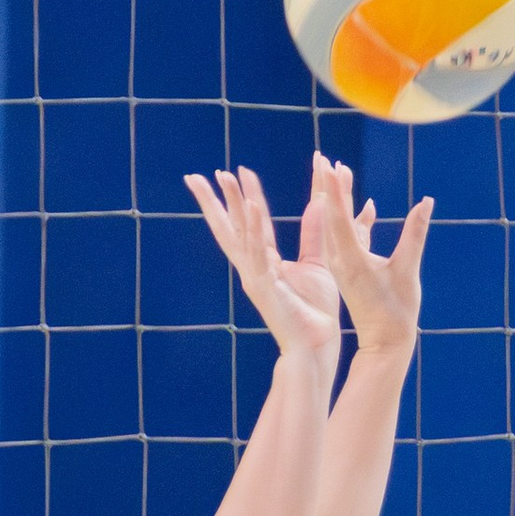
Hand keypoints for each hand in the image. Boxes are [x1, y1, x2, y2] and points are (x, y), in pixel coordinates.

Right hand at [183, 163, 339, 371]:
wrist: (318, 343)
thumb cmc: (315, 310)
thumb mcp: (317, 263)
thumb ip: (314, 233)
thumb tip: (318, 201)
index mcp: (265, 261)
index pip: (250, 223)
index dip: (243, 197)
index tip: (235, 172)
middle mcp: (253, 266)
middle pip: (229, 227)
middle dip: (213, 200)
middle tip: (196, 176)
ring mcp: (255, 275)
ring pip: (239, 234)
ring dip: (232, 204)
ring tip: (225, 178)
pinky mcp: (264, 285)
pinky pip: (257, 252)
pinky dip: (253, 229)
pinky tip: (251, 206)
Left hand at [315, 157, 431, 360]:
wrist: (385, 344)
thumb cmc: (398, 311)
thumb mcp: (408, 270)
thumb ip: (415, 234)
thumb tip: (426, 202)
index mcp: (350, 260)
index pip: (338, 217)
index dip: (335, 190)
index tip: (329, 166)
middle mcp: (340, 260)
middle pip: (333, 216)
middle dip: (330, 187)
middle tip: (325, 159)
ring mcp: (343, 264)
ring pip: (338, 225)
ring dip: (338, 199)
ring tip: (337, 172)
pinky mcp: (350, 269)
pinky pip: (348, 238)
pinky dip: (354, 220)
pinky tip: (365, 206)